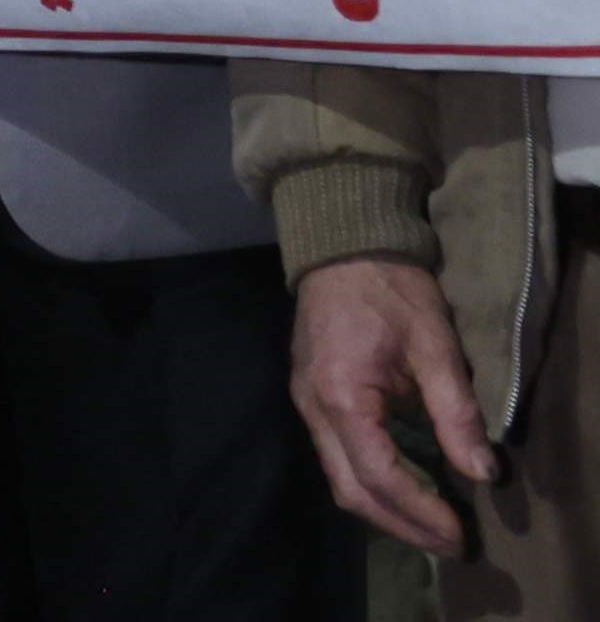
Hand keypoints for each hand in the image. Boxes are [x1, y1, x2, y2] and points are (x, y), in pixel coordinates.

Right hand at [291, 254, 492, 554]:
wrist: (341, 245)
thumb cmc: (390, 290)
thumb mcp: (435, 345)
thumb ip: (455, 412)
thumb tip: (482, 472)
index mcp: (341, 396)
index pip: (381, 476)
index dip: (421, 512)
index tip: (459, 533)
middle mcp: (312, 407)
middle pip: (350, 490)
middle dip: (401, 525)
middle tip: (448, 543)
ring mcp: (305, 402)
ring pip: (339, 478)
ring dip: (385, 509)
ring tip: (432, 524)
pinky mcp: (310, 396)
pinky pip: (337, 456)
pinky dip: (372, 482)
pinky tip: (407, 486)